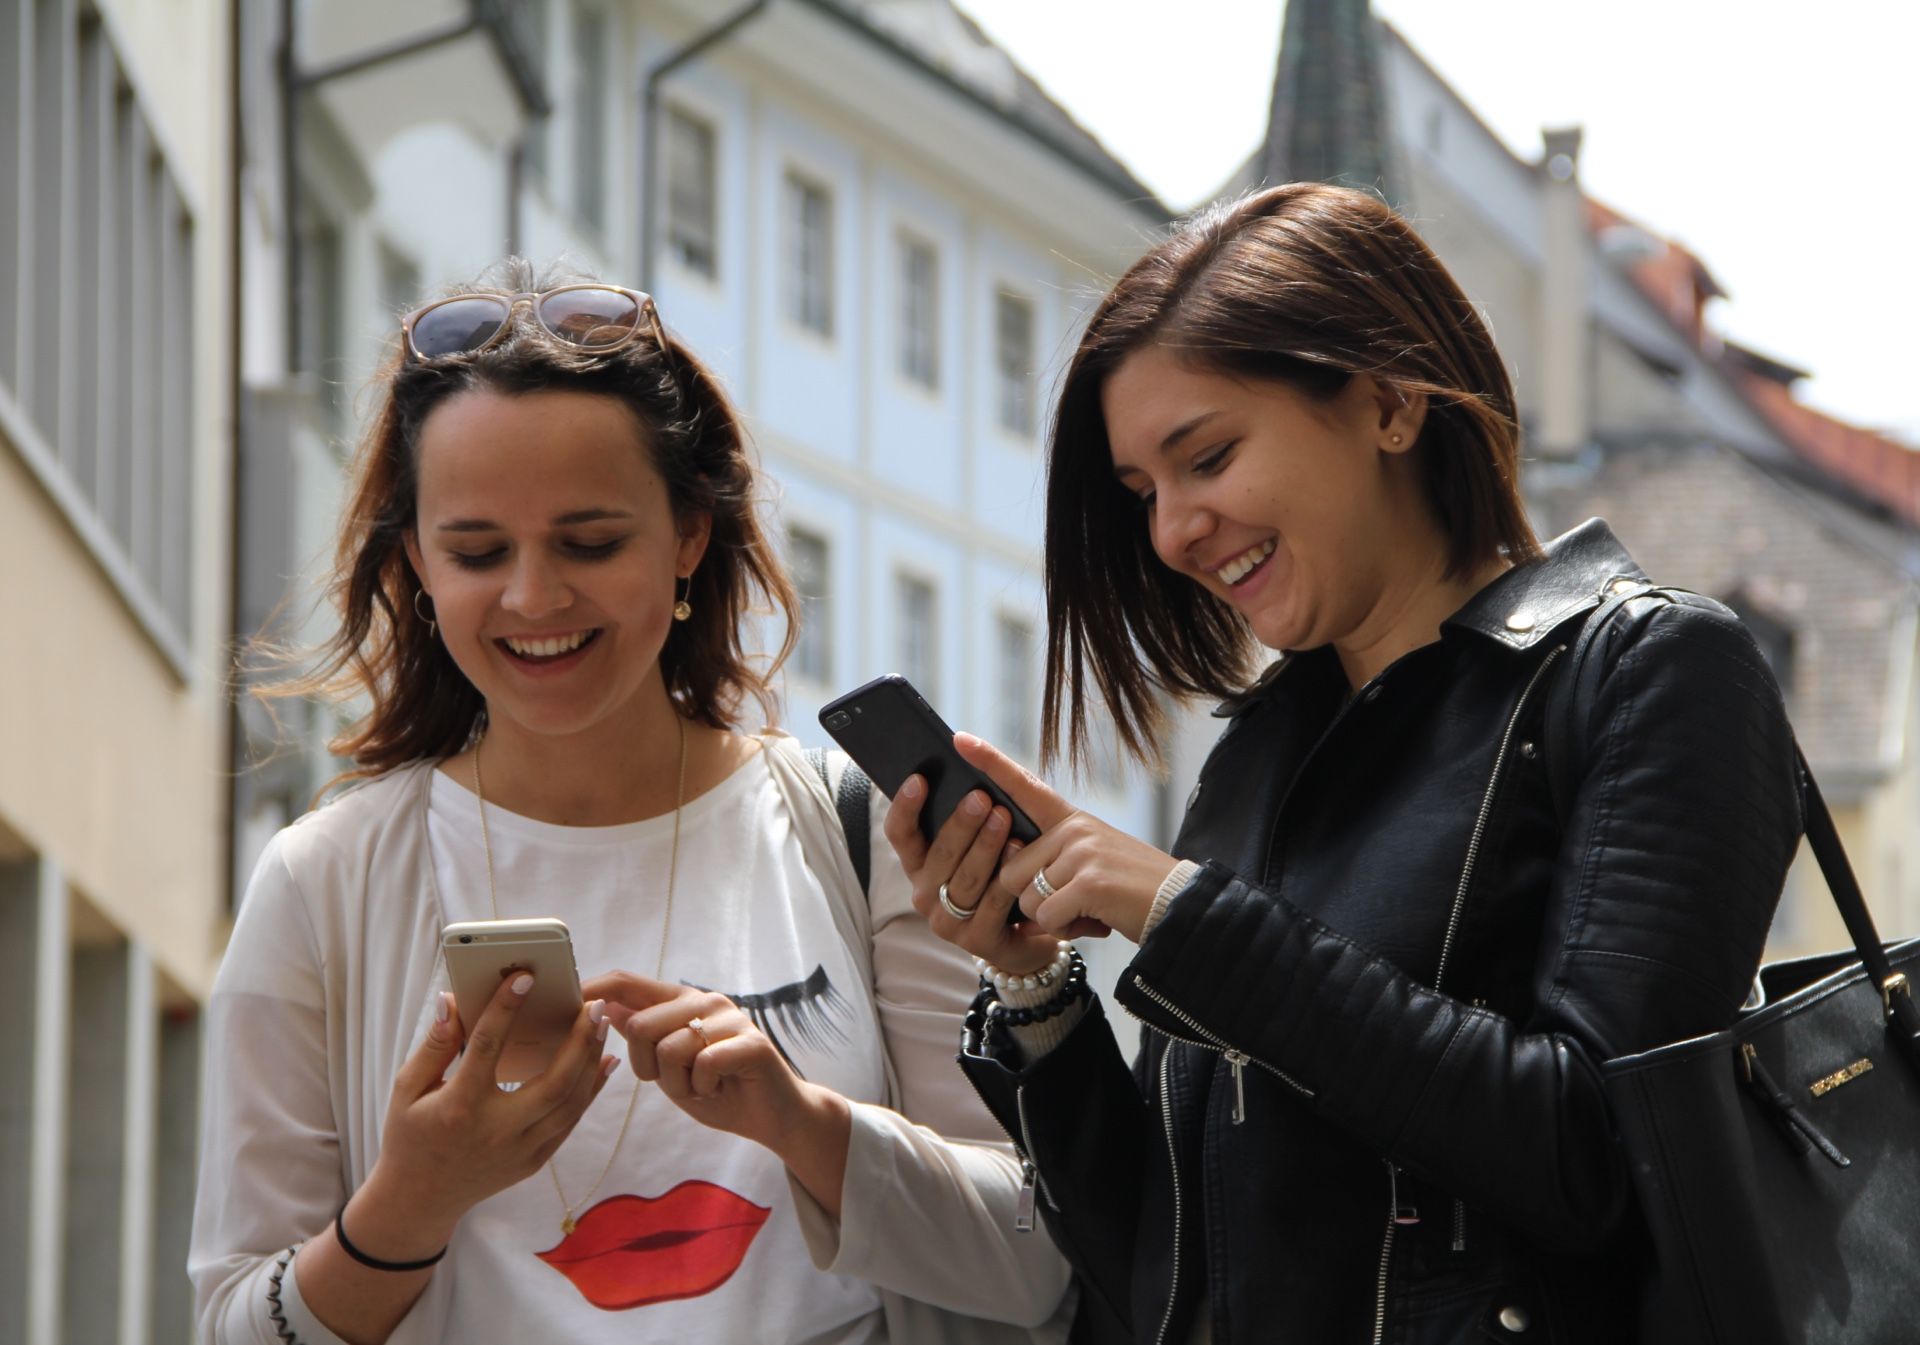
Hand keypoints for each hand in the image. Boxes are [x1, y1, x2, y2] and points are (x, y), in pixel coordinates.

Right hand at [353, 973, 616, 1256]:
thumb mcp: (407, 1089)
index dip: (506, 1009)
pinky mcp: (534, 1161)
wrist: (418, 1199)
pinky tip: (601, 1061)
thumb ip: (434, 1045)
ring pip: (570, 1104)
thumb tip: (452, 1000)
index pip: (487, 1048)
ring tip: (602, 1024)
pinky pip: (570, 1122)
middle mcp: (496, 1131)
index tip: (525, 978)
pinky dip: (589, 1089)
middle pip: (552, 1083)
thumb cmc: (410, 1136)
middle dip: (578, 1041)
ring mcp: (520, 1151)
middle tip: (593, 1005)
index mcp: (459, 1107)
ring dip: (590, 1061)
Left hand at [585, 973, 830, 1151]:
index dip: (595, 988)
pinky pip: (702, 1063)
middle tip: (676, 1082)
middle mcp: (705, 1001)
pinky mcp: (751, 1042)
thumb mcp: (669, 1066)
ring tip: (702, 1086)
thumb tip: (604, 1006)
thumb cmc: (719, 1091)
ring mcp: (731, 1019)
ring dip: (678, 1083)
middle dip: (646, 1067)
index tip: (567, 1002)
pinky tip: (719, 1088)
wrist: (775, 1116)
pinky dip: (702, 1088)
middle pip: (640, 1024)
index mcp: (681, 1002)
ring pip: (668, 1047)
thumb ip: (643, 1036)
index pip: (628, 982)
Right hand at [882, 754, 1086, 976]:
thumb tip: (964, 751)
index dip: (904, 807)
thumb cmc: (1003, 872)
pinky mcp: (976, 941)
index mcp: (920, 864)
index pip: (899, 834)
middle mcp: (925, 893)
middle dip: (960, 823)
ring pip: (964, 878)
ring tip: (1003, 817)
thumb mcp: (980, 840)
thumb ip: (969, 808)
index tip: (918, 778)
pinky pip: (991, 904)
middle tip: (980, 795)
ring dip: (984, 846)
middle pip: (938, 855)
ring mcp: (948, 921)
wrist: (1033, 928)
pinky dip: (1006, 875)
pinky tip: (1020, 851)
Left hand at [952, 732, 1180, 943]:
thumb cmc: (1127, 890)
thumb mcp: (1089, 863)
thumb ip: (1050, 862)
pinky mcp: (1088, 882)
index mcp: (1071, 820)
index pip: (1024, 786)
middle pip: (1010, 870)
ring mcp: (1081, 852)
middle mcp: (1073, 829)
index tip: (960, 739)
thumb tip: (1010, 882)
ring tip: (1086, 911)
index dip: (990, 763)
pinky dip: (1064, 929)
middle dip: (1032, 899)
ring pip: (1025, 896)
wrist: (1179, 906)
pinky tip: (1092, 921)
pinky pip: (1046, 915)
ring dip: (1049, 917)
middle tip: (1073, 903)